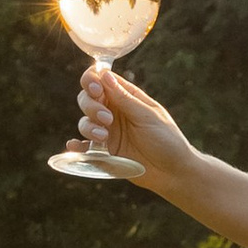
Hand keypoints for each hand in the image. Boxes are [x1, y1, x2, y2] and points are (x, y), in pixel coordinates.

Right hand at [73, 61, 177, 183]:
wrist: (173, 173)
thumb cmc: (167, 140)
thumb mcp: (147, 117)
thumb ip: (125, 98)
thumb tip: (105, 74)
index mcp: (126, 97)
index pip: (101, 79)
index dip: (92, 80)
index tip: (95, 88)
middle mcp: (113, 112)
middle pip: (87, 98)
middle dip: (91, 105)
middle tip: (107, 118)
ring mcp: (107, 131)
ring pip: (84, 121)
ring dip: (89, 126)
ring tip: (103, 136)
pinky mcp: (103, 152)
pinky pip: (83, 146)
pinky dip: (76, 145)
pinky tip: (74, 146)